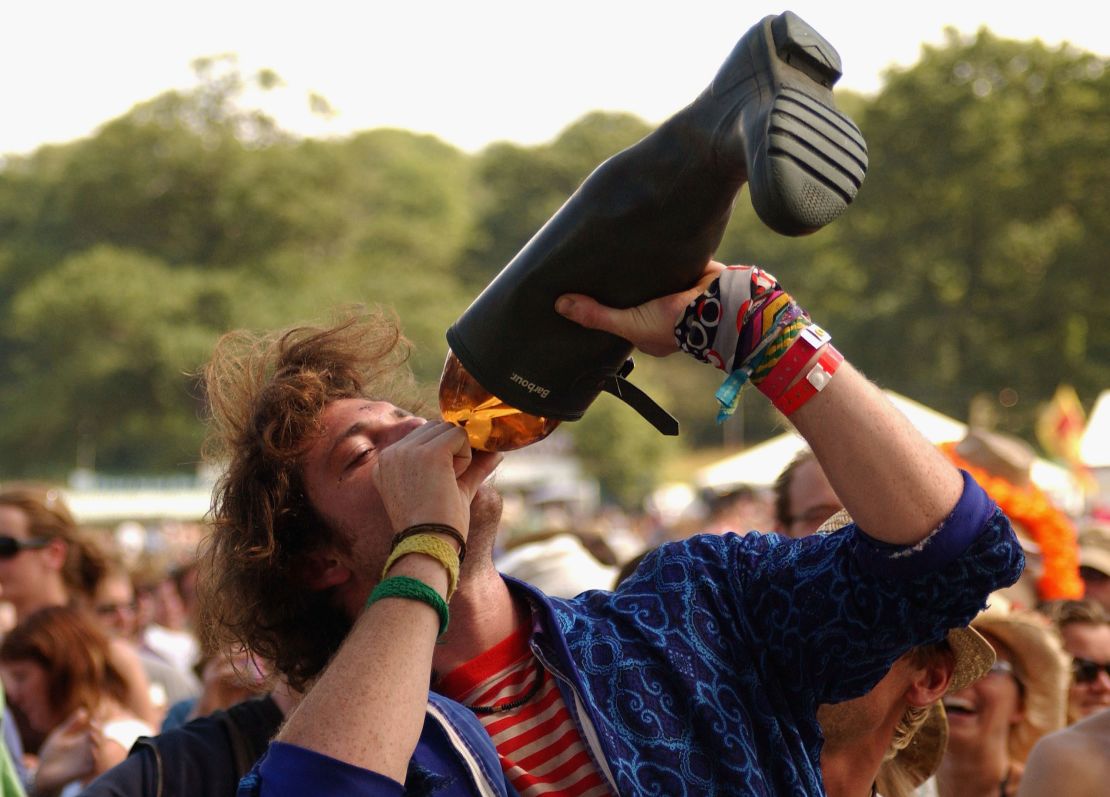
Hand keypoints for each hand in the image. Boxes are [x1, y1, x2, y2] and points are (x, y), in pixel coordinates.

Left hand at [34, 708, 100, 792]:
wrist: (42, 773)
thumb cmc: (50, 754)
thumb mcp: (59, 736)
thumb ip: (71, 724)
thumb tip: (83, 710)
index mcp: (83, 739)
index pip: (95, 728)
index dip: (98, 721)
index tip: (95, 714)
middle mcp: (88, 748)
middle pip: (100, 737)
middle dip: (99, 730)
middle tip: (94, 724)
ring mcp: (87, 758)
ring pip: (100, 749)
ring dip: (98, 742)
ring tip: (91, 734)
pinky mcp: (85, 770)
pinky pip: (95, 763)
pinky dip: (96, 756)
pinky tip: (93, 749)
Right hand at [373, 421, 501, 537]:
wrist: (429, 545)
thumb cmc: (438, 526)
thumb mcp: (453, 490)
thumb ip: (472, 467)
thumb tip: (497, 452)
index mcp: (386, 463)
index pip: (423, 436)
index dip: (442, 455)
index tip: (435, 486)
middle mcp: (391, 453)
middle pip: (436, 428)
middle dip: (451, 451)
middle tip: (444, 485)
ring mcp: (408, 451)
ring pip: (449, 430)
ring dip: (459, 454)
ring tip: (446, 484)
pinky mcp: (429, 452)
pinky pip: (460, 436)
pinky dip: (466, 457)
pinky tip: (453, 480)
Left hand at [555, 260, 725, 355]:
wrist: (720, 304)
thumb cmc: (675, 325)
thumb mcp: (628, 324)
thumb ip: (597, 316)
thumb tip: (560, 305)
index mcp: (650, 334)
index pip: (624, 322)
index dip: (609, 311)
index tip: (587, 294)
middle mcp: (664, 316)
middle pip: (636, 299)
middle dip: (623, 288)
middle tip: (597, 266)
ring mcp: (677, 294)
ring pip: (652, 281)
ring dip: (640, 269)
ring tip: (614, 247)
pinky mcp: (689, 273)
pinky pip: (669, 262)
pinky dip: (658, 254)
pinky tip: (641, 239)